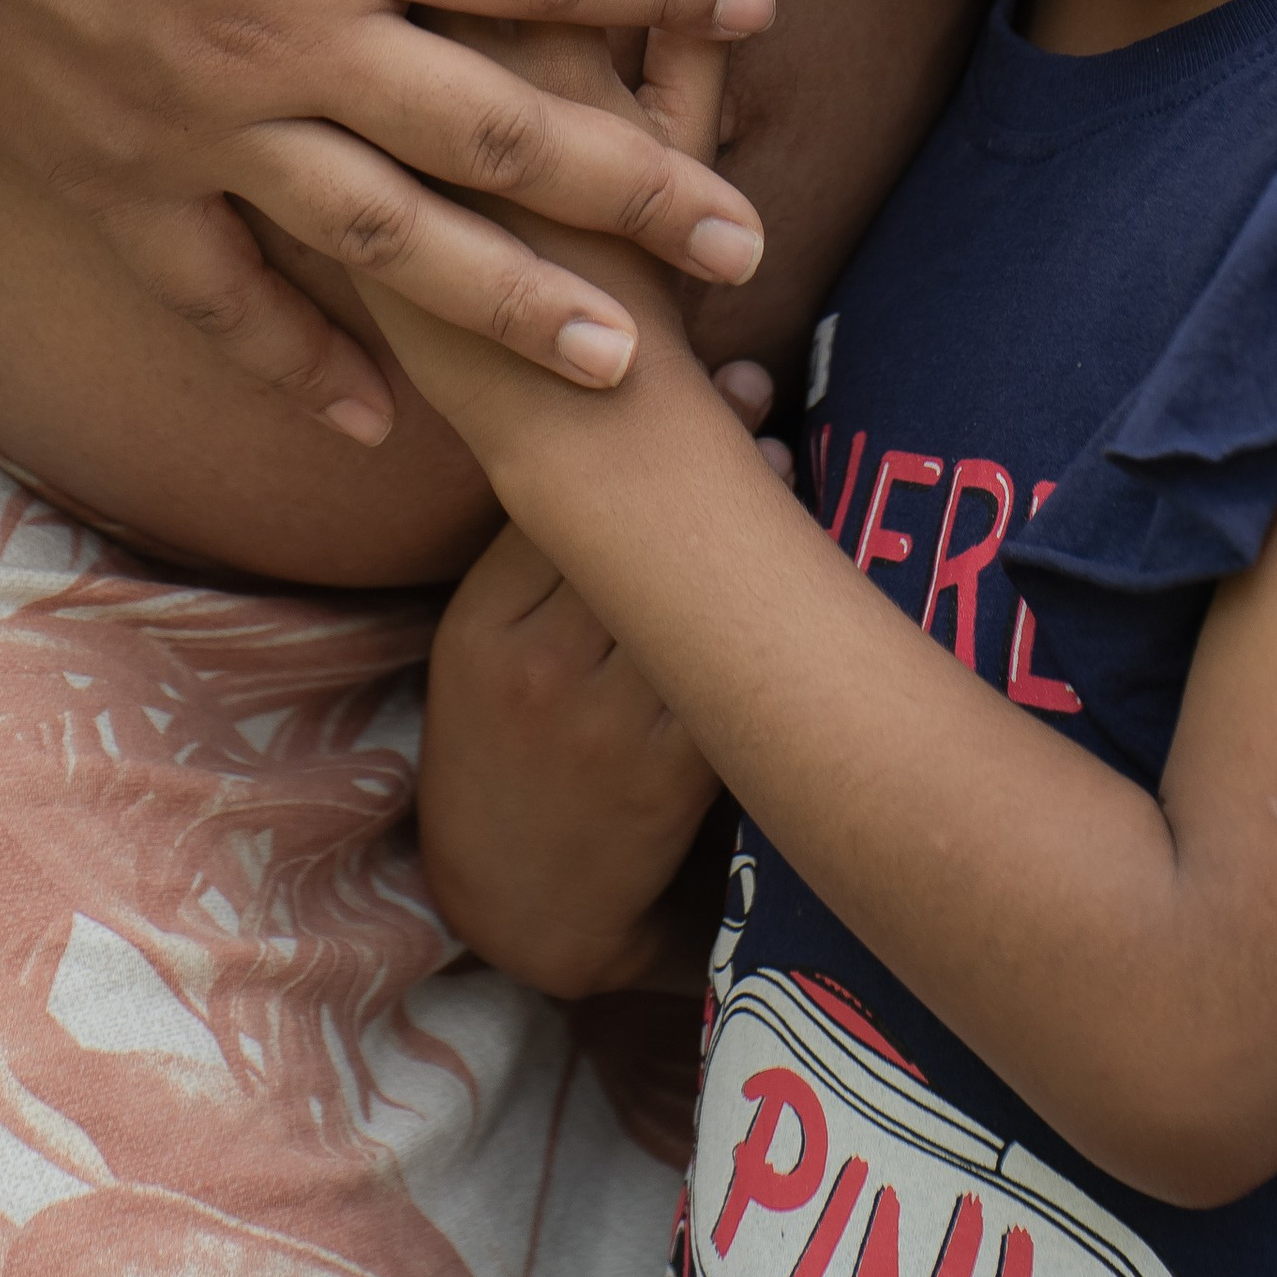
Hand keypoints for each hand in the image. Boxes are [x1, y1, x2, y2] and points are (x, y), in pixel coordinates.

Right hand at [0, 0, 774, 441]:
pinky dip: (296, 367)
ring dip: (510, 308)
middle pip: (498, 132)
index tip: (756, 3)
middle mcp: (283, 42)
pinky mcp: (115, 189)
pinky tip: (373, 424)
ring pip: (388, 246)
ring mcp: (199, 133)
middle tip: (747, 243)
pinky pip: (219, 302)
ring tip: (621, 360)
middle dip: (636, 189)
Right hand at [421, 359, 789, 1002]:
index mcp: (478, 628)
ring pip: (687, 596)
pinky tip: (801, 565)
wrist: (511, 905)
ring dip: (748, 520)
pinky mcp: (667, 777)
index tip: (677, 370)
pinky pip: (727, 675)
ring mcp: (604, 725)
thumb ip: (525, 558)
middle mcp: (536, 669)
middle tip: (753, 384)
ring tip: (785, 458)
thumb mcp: (475, 649)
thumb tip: (609, 428)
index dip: (618, 429)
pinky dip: (766, 616)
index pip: (554, 502)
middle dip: (696, 451)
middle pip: (626, 533)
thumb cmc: (500, 747)